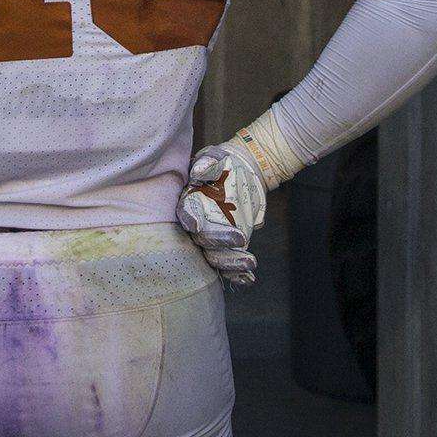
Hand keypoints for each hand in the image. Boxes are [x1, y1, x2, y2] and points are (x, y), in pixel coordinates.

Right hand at [176, 142, 266, 285]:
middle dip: (219, 241)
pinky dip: (236, 274)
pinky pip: (226, 265)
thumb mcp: (217, 157)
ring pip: (214, 256)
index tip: (196, 225)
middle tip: (240, 238)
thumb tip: (199, 171)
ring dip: (230, 263)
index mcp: (190, 201)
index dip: (189, 219)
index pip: (185, 212)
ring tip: (251, 263)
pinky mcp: (226, 246)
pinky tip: (248, 279)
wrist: (242, 175)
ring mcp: (212, 237)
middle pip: (202, 238)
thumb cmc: (225, 164)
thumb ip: (209, 162)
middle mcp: (198, 223)